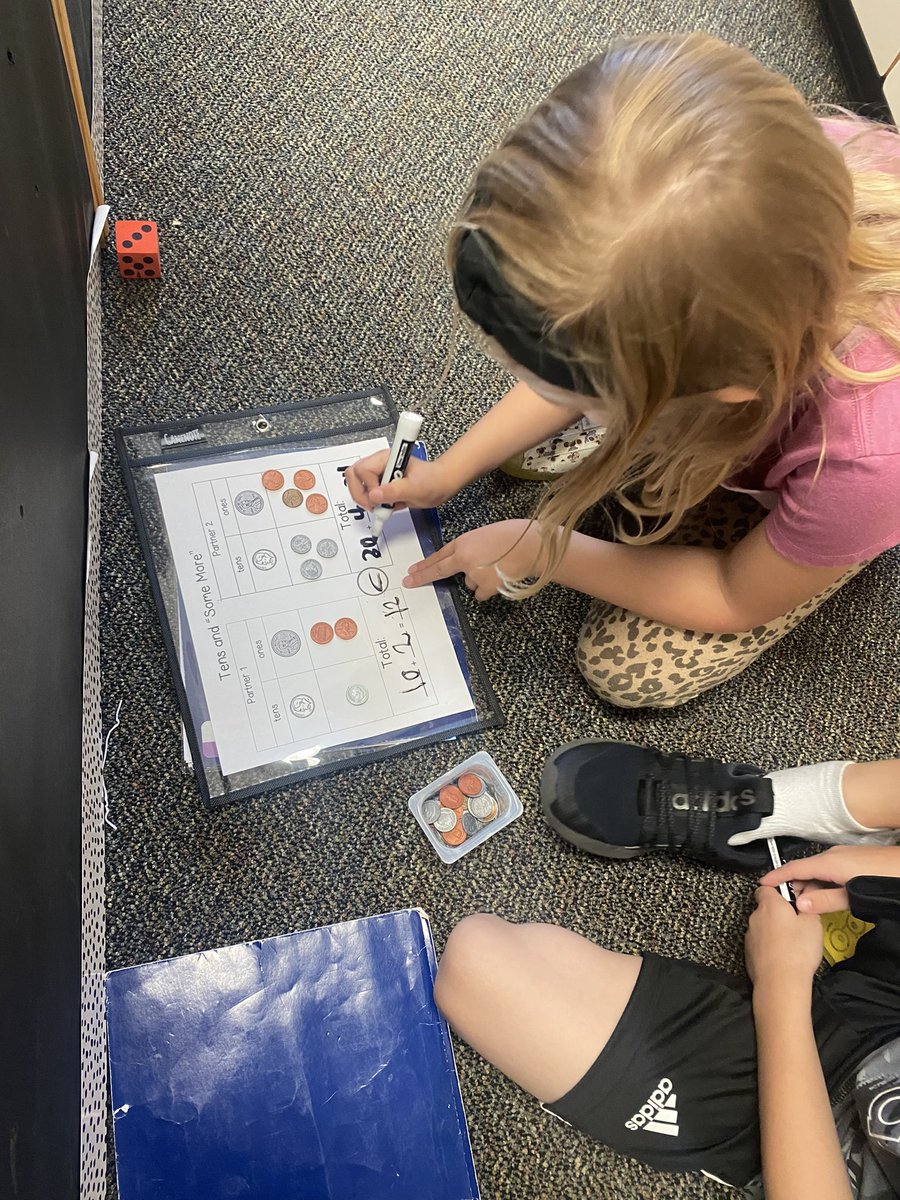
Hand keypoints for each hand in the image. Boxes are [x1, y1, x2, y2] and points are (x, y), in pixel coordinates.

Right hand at [345, 451, 454, 511]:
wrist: (440, 485)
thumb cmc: (433, 481)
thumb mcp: (416, 488)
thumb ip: (395, 491)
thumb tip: (374, 495)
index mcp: (387, 458)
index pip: (362, 469)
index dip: (369, 486)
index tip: (381, 498)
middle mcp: (379, 464)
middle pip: (353, 475)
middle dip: (360, 493)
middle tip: (376, 505)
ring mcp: (379, 474)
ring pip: (356, 485)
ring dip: (366, 500)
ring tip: (384, 506)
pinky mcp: (380, 484)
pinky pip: (366, 494)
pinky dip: (373, 504)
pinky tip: (387, 506)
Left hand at [403, 519, 544, 600]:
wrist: (532, 546)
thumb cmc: (514, 535)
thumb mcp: (485, 534)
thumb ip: (470, 548)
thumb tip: (466, 562)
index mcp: (464, 543)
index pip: (438, 556)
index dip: (424, 565)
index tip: (410, 573)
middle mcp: (465, 560)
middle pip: (441, 570)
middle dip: (424, 576)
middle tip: (410, 581)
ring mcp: (475, 575)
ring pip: (469, 582)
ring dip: (477, 578)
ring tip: (496, 566)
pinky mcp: (487, 588)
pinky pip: (481, 592)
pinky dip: (488, 588)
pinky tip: (500, 578)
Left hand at [744, 886, 822, 991]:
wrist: (780, 983)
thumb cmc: (798, 950)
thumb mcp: (813, 924)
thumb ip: (808, 907)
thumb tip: (806, 900)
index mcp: (769, 904)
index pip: (766, 887)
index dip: (778, 892)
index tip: (791, 899)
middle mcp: (755, 916)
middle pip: (765, 908)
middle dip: (779, 914)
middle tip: (797, 925)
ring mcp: (749, 935)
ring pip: (763, 927)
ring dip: (774, 931)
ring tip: (792, 945)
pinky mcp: (748, 953)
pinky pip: (760, 943)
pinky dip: (769, 946)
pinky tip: (783, 957)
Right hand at [761, 844, 899, 913]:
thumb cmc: (881, 881)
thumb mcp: (852, 896)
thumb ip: (824, 901)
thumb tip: (799, 904)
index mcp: (828, 863)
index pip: (794, 868)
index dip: (777, 876)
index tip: (763, 883)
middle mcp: (832, 855)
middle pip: (805, 869)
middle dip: (793, 885)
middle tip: (785, 903)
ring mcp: (843, 856)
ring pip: (818, 870)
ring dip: (810, 885)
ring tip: (805, 903)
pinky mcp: (853, 859)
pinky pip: (829, 869)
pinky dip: (821, 881)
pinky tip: (826, 894)